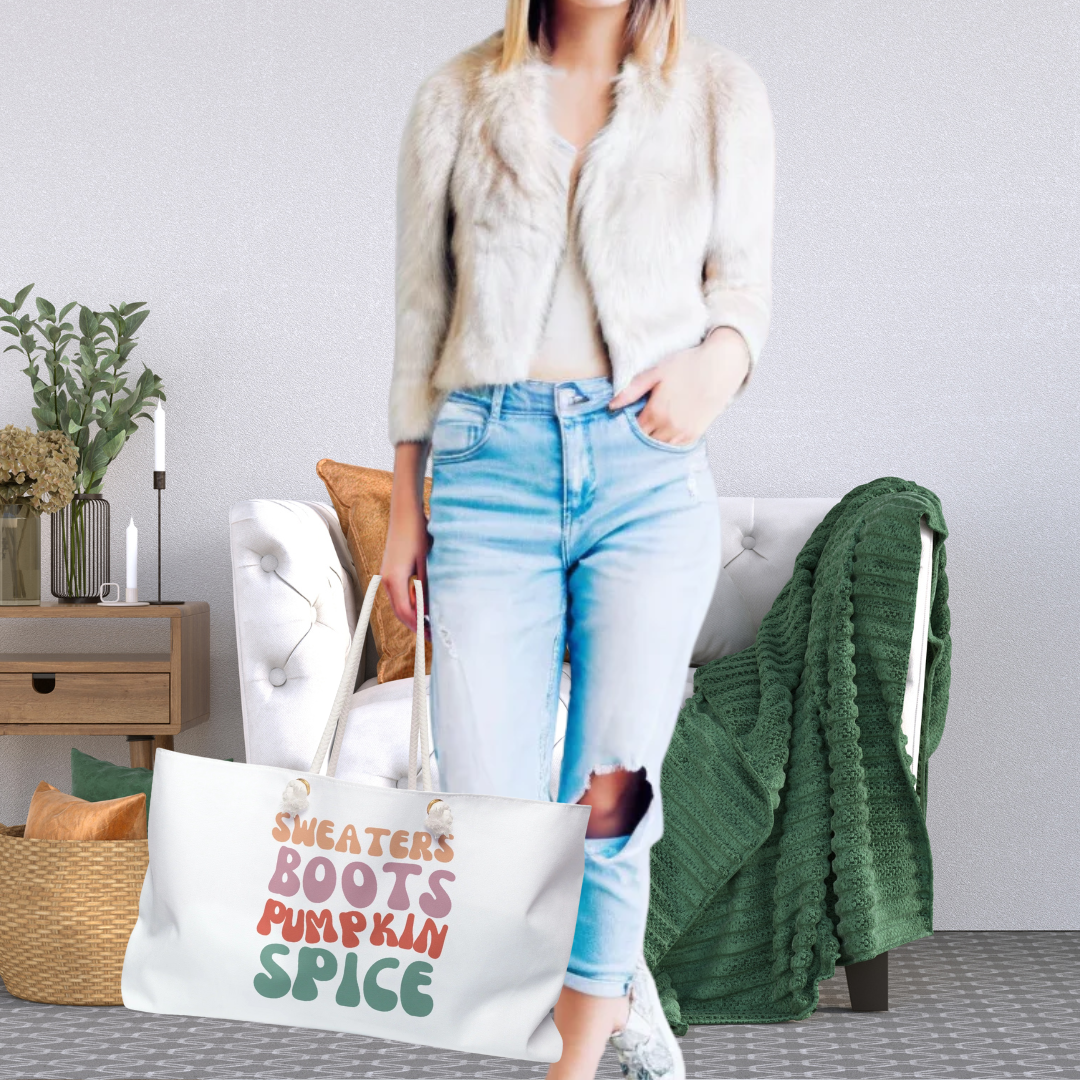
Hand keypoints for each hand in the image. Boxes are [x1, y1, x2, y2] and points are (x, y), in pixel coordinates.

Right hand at [381, 441, 432, 639]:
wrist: (405, 511)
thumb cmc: (418, 533)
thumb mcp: (428, 562)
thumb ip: (427, 586)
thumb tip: (432, 608)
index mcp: (394, 580)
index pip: (406, 613)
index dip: (420, 626)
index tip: (434, 634)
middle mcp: (386, 580)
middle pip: (399, 612)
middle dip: (416, 625)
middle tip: (434, 634)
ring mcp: (386, 575)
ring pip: (398, 604)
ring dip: (413, 614)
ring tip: (431, 623)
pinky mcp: (390, 570)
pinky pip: (399, 594)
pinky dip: (410, 603)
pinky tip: (424, 604)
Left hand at [607, 327, 749, 444]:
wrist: (720, 367)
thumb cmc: (687, 365)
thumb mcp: (656, 373)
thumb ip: (632, 390)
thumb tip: (611, 406)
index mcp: (656, 413)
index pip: (633, 431)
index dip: (626, 428)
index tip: (623, 423)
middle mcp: (668, 427)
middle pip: (645, 442)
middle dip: (638, 436)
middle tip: (634, 429)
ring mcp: (683, 433)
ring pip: (659, 447)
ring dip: (652, 442)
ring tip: (649, 431)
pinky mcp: (695, 435)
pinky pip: (675, 448)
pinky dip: (667, 443)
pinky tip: (663, 435)